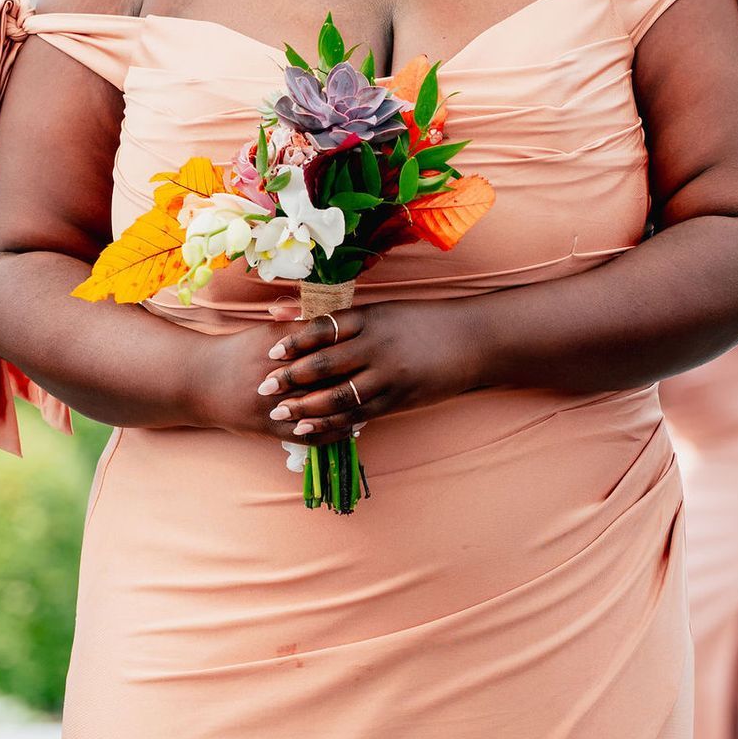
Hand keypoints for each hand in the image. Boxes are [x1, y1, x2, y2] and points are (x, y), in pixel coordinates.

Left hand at [253, 299, 488, 446]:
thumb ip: (339, 317)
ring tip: (280, 414)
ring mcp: (389, 375)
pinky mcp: (399, 399)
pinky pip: (359, 414)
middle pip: (324, 364)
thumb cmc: (423, 322)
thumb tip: (287, 313)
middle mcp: (377, 346)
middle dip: (291, 378)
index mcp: (371, 318)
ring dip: (306, 406)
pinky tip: (310, 427)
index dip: (294, 343)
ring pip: (338, 395)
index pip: (323, 329)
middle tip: (263, 389)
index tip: (270, 353)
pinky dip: (332, 422)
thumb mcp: (383, 311)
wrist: (474, 340)